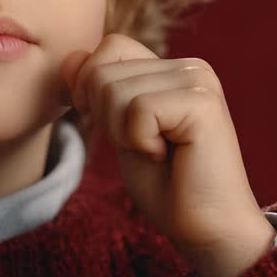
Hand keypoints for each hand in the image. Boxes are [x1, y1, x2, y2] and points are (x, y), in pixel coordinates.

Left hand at [61, 34, 274, 276]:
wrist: (206, 229)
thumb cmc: (165, 185)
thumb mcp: (118, 128)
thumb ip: (97, 89)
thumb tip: (70, 59)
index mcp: (171, 68)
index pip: (110, 46)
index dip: (92, 86)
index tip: (113, 126)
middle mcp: (189, 66)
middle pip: (103, 70)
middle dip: (106, 118)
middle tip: (144, 145)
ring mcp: (198, 81)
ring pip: (113, 89)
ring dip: (123, 133)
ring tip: (156, 151)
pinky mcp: (202, 103)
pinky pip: (137, 110)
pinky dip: (139, 141)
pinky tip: (166, 155)